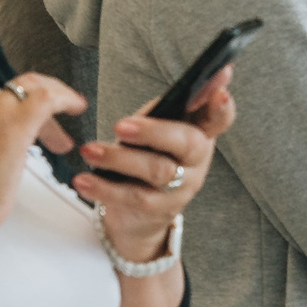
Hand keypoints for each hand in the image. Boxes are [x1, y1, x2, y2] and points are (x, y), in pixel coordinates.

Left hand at [71, 68, 234, 257]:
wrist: (139, 214)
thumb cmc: (148, 158)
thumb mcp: (157, 132)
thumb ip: (163, 112)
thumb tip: (172, 95)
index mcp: (200, 134)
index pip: (220, 118)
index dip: (222, 106)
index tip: (220, 92)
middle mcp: (198, 161)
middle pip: (188, 143)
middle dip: (154, 132)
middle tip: (121, 126)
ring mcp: (183, 187)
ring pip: (158, 171)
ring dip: (119, 159)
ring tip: (90, 151)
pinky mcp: (161, 210)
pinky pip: (134, 198)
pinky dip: (105, 188)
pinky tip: (84, 180)